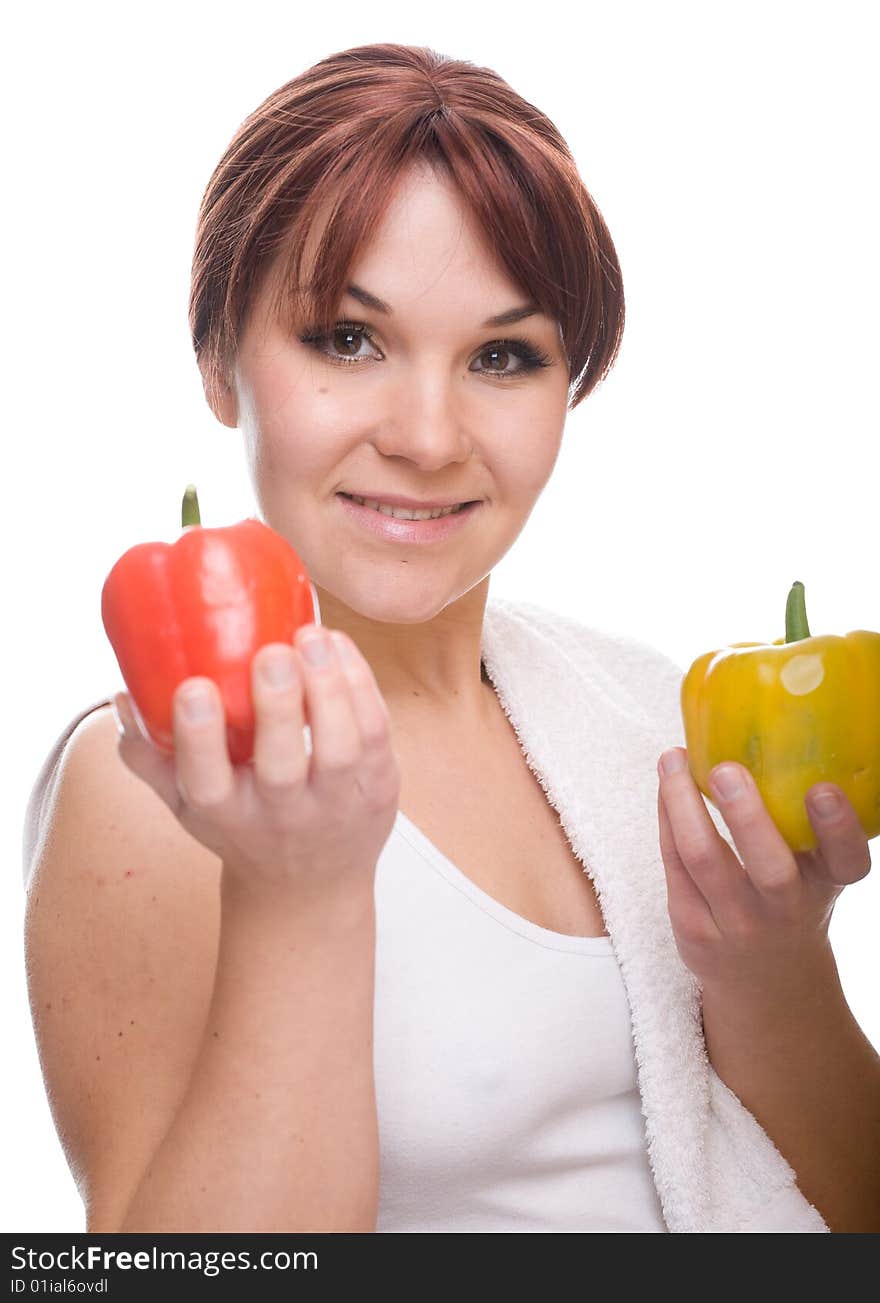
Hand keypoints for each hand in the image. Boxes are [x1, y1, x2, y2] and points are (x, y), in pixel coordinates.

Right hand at [114, 625, 400, 904]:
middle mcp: (282, 814)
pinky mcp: (378, 787)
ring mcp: (336, 803)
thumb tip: (123, 697)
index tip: (194, 688)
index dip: (199, 737)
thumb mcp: (186, 805)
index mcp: (226, 815)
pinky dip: (361, 685)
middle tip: (272, 654)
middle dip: (279, 708)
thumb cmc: (243, 828)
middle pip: (282, 766)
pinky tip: (338, 647)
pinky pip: (377, 733)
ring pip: (340, 748)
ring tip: (312, 637)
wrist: (310, 886)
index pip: (206, 781)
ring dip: (330, 688)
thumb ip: (150, 756)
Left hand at [656, 747, 871, 995]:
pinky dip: (666, 818)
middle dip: (745, 814)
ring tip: (672, 759)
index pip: (847, 862)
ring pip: (703, 859)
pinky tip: (665, 786)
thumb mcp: (812, 871)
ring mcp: (737, 924)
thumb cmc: (789, 901)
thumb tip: (764, 734)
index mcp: (825, 885)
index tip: (823, 789)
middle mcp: (786, 909)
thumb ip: (802, 824)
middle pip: (769, 867)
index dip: (838, 826)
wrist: (765, 983)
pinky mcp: (693, 928)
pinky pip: (673, 864)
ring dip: (681, 802)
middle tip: (724, 769)